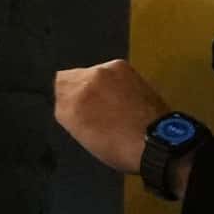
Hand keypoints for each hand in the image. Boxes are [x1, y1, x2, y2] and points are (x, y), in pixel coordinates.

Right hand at [54, 62, 169, 176]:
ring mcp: (101, 72)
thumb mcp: (83, 136)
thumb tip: (68, 98)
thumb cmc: (118, 147)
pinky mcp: (120, 66)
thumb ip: (68, 112)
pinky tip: (124, 96)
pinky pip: (108, 70)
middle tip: (96, 107)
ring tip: (113, 102)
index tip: (79, 110)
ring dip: (97, 83)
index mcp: (68, 105)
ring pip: (90, 73)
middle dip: (79, 89)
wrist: (156, 140)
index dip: (67, 99)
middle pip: (70, 77)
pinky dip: (113, 80)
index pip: (57, 88)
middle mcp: (82, 82)